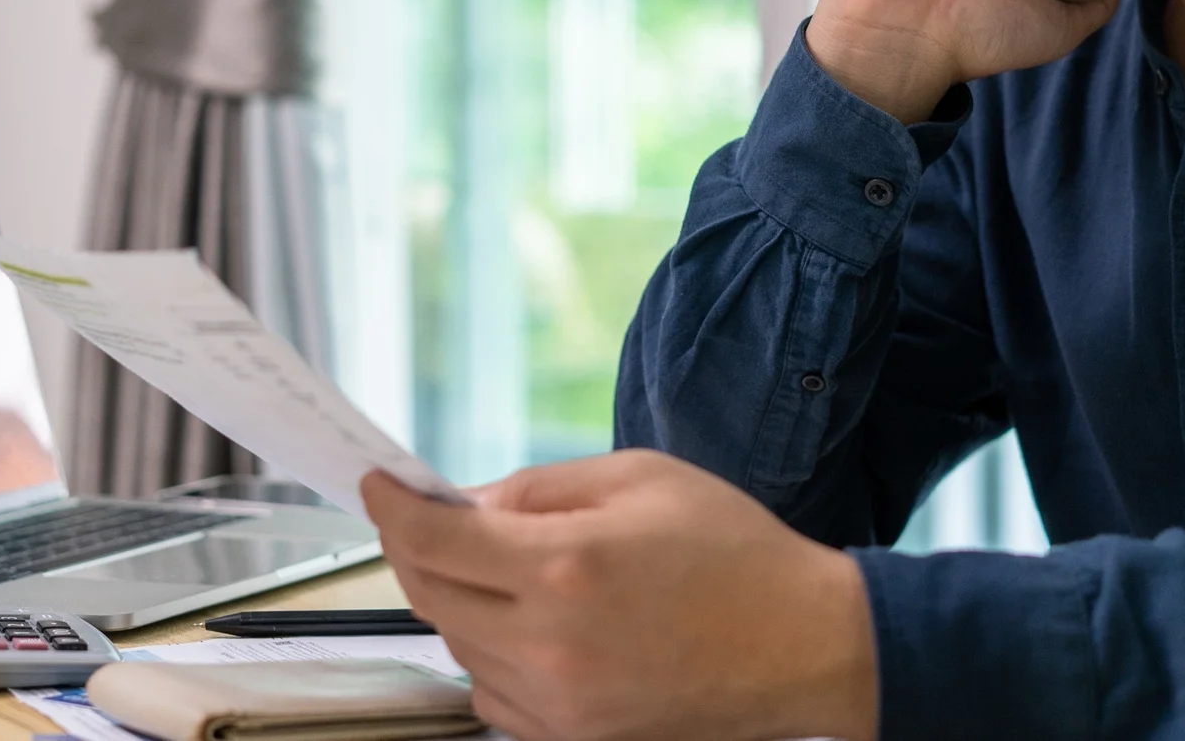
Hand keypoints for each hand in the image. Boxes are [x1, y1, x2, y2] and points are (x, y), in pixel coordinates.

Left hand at [362, 450, 876, 740]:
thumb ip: (541, 489)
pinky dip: (492, 655)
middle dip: (418, 548)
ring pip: (457, 647)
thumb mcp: (638, 479)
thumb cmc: (734, 551)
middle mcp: (551, 645)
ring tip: (508, 569)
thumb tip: (468, 503)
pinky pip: (494, 697)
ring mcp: (561, 706)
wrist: (806, 645)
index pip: (435, 538)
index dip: (394, 506)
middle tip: (430, 517)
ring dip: (459, 602)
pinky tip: (534, 623)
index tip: (378, 484)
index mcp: (566, 566)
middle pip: (431, 596)